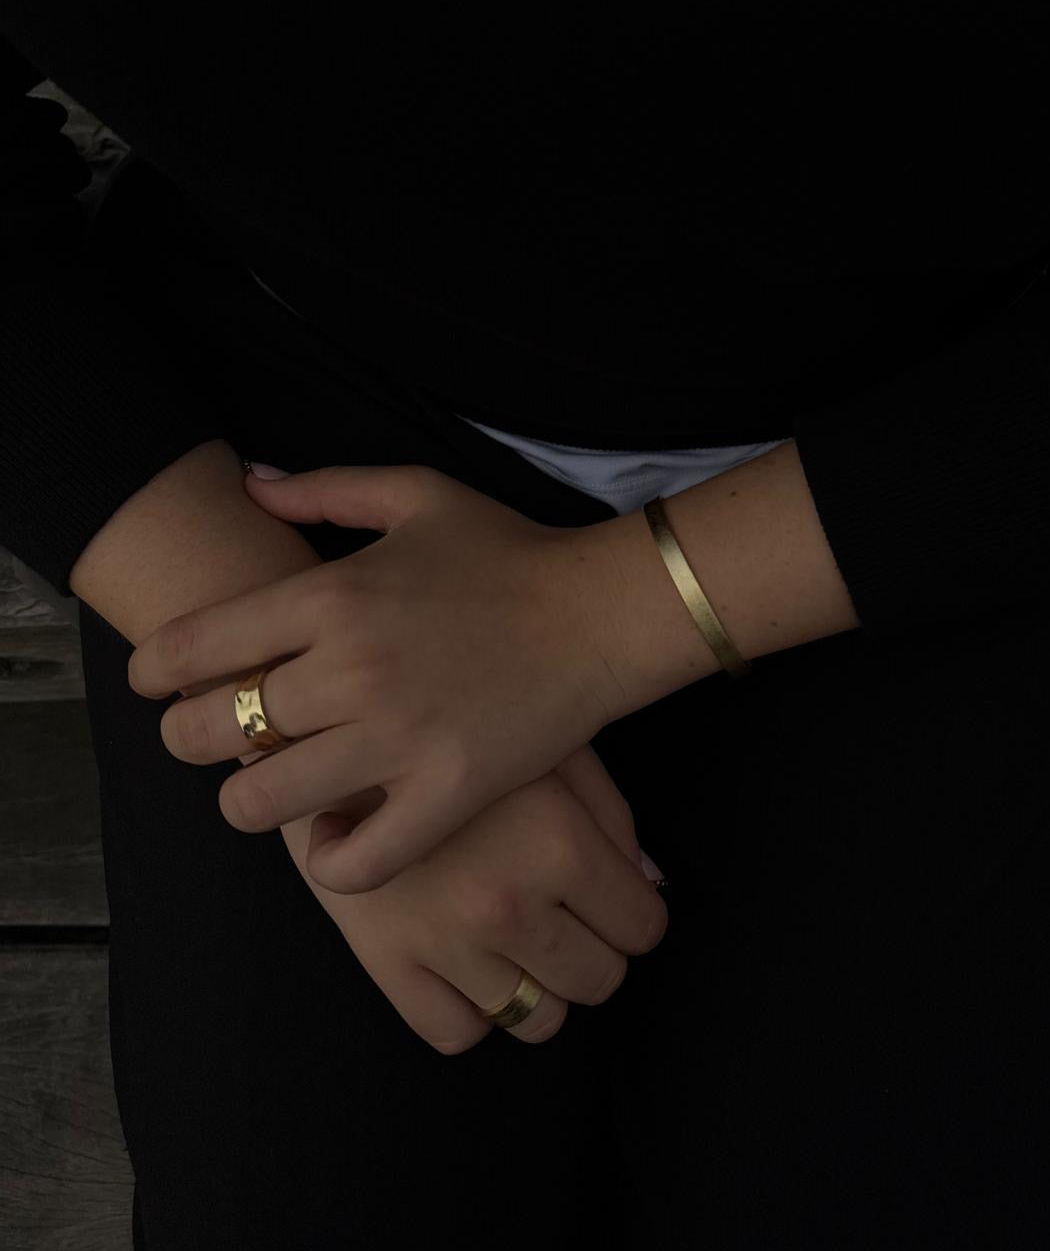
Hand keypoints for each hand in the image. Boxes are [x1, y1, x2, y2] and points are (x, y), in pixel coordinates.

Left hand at [128, 462, 672, 895]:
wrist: (601, 613)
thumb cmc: (509, 551)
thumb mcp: (417, 495)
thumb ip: (324, 488)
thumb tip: (248, 483)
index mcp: (332, 597)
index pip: (194, 645)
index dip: (152, 670)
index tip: (154, 681)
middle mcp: (350, 671)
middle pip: (210, 730)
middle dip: (187, 737)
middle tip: (209, 734)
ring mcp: (396, 740)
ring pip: (261, 802)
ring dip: (245, 800)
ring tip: (266, 787)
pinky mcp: (444, 795)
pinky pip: (356, 862)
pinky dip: (329, 862)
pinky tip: (333, 837)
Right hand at [276, 743, 668, 1053]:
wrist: (332, 726)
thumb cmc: (456, 727)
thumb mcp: (549, 746)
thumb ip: (609, 815)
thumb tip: (647, 883)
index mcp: (558, 843)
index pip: (642, 925)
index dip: (634, 912)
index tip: (612, 899)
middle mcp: (508, 904)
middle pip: (598, 980)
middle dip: (593, 949)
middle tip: (565, 915)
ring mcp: (446, 944)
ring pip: (537, 1019)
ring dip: (537, 983)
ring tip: (514, 934)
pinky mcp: (387, 964)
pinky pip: (457, 1032)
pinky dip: (470, 1007)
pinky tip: (464, 958)